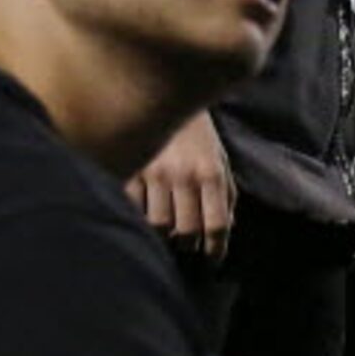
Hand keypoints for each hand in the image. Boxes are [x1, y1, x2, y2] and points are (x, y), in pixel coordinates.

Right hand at [125, 114, 234, 259]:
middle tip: (188, 244)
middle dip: (189, 245)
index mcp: (211, 175)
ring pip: (158, 225)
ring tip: (166, 229)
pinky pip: (133, 207)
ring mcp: (153, 173)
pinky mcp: (129, 168)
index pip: (217, 225)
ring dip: (164, 234)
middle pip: (187, 231)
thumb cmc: (196, 136)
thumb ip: (225, 195)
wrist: (162, 95)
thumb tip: (225, 230)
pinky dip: (139, 217)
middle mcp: (183, 176)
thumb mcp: (220, 161)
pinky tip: (143, 214)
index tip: (213, 261)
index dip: (216, 250)